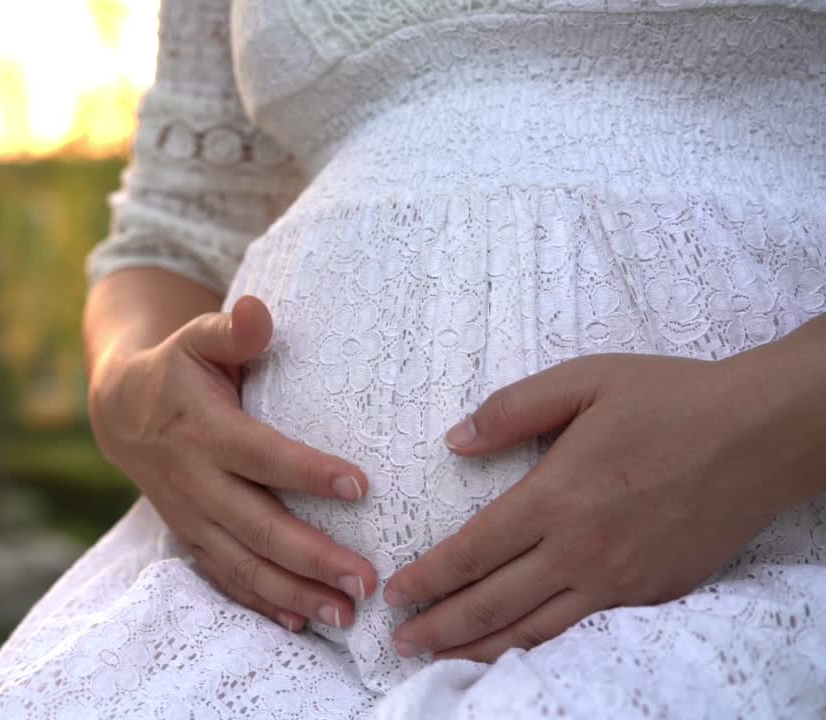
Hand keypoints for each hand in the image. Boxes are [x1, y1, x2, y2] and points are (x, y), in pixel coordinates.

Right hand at [89, 295, 377, 631]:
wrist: (121, 411)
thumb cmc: (178, 369)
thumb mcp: (195, 338)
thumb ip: (231, 330)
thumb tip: (259, 313)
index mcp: (204, 429)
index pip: (261, 455)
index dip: (307, 472)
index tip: (360, 486)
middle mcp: (196, 480)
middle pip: (258, 525)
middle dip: (312, 557)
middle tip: (366, 580)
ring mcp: (192, 516)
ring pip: (243, 564)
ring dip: (294, 592)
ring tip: (345, 614)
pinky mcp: (192, 537)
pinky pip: (226, 577)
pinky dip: (262, 603)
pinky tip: (301, 622)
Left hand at [383, 347, 821, 661]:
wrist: (761, 435)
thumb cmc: (670, 399)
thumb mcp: (583, 380)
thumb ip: (511, 410)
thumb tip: (454, 440)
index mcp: (555, 498)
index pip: (471, 553)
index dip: (428, 578)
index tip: (396, 592)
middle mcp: (581, 550)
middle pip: (492, 604)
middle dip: (439, 628)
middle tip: (399, 641)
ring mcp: (620, 581)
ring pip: (535, 631)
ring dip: (480, 649)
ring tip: (441, 659)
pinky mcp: (654, 594)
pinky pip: (584, 631)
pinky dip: (541, 648)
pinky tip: (517, 649)